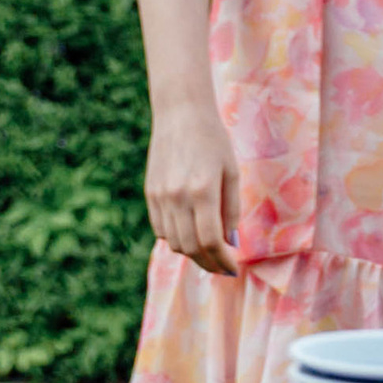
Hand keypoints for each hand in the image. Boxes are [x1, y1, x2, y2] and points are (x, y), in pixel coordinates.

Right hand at [146, 98, 238, 276]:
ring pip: (173, 242)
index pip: (210, 241)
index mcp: (202, 190)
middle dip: (208, 263)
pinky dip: (176, 239)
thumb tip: (230, 242)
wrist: (180, 114)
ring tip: (209, 254)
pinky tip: (190, 235)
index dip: (223, 260)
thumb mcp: (231, 172)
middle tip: (223, 267)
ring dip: (192, 254)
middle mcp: (177, 197)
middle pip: (190, 248)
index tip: (233, 268)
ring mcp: (159, 196)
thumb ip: (231, 209)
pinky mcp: (150, 193)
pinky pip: (160, 229)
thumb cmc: (213, 140)